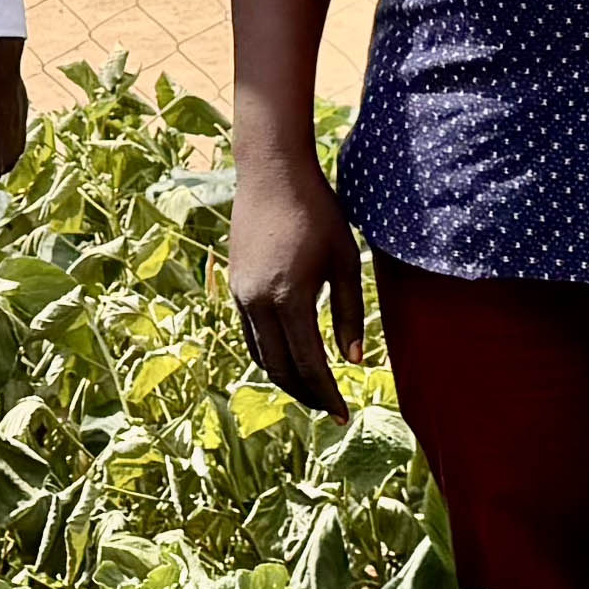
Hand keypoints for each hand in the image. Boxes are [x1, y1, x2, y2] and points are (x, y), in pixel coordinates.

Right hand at [229, 143, 365, 416]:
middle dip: (306, 394)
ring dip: (286, 378)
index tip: (343, 414)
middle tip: (329, 410)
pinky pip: (251, 335)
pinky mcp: (236, 287)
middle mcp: (259, 303)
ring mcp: (242, 296)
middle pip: (281, 369)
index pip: (309, 363)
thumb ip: (350, 314)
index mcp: (290, 298)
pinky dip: (270, 355)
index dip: (327, 394)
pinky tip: (290, 357)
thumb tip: (353, 361)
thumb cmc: (318, 212)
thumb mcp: (345, 262)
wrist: (271, 174)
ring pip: (261, 356)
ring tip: (312, 390)